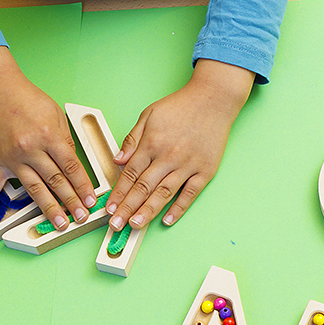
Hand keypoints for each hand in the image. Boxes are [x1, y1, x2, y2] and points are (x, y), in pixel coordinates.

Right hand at [0, 47, 97, 229]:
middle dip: (71, 200)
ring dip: (48, 207)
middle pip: (55, 180)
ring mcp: (12, 157)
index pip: (71, 166)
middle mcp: (30, 149)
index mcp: (49, 136)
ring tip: (60, 223)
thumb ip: (65, 140)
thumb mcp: (56, 115)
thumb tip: (74, 165)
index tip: (91, 199)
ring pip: (33, 188)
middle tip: (82, 216)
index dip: (83, 185)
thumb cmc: (28, 99)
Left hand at [105, 59, 254, 230]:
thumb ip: (132, 139)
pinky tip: (167, 220)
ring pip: (164, 193)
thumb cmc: (181, 106)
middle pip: (144, 187)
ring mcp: (188, 164)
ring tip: (135, 225)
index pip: (130, 174)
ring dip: (148, 211)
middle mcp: (168, 156)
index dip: (118, 193)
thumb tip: (118, 160)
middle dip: (127, 208)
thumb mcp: (149, 114)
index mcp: (152, 142)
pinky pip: (190, 193)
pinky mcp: (205, 170)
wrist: (214, 99)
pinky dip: (179, 208)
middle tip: (116, 224)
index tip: (109, 208)